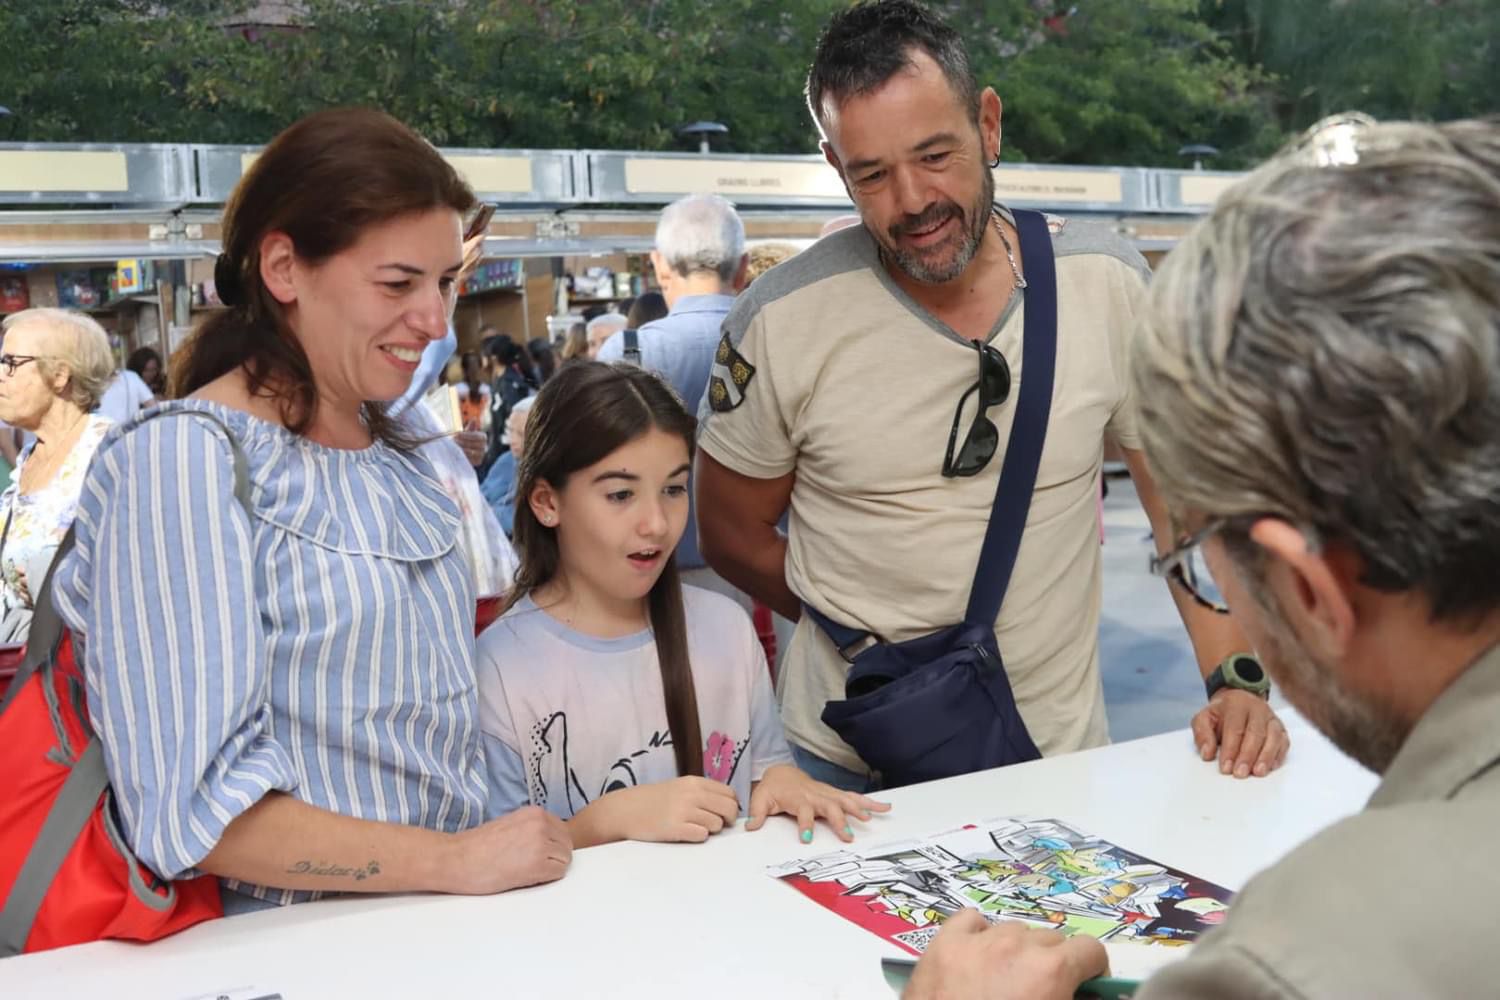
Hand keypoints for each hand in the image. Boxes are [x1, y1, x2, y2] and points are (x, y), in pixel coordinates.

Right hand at [445, 805, 571, 893]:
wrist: (457, 858)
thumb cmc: (477, 847)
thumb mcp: (511, 825)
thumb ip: (533, 829)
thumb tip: (550, 842)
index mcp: (535, 813)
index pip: (562, 831)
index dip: (551, 846)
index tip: (536, 854)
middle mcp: (541, 823)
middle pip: (567, 845)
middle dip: (554, 857)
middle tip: (530, 865)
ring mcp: (541, 843)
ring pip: (565, 860)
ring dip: (550, 868)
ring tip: (525, 871)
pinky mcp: (537, 863)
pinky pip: (558, 873)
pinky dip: (546, 879)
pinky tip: (525, 877)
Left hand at [454, 428, 486, 465]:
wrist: (463, 452)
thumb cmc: (464, 440)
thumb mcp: (466, 433)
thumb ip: (470, 427)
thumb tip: (474, 419)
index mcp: (483, 437)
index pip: (477, 436)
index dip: (467, 435)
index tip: (457, 434)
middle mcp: (485, 446)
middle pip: (475, 444)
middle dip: (463, 442)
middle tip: (454, 441)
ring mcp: (482, 455)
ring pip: (472, 453)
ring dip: (462, 449)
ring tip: (454, 447)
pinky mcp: (479, 462)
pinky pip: (471, 460)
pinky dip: (463, 457)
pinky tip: (456, 454)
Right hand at [604, 776, 742, 843]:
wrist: (626, 810)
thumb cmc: (654, 800)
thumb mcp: (680, 787)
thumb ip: (702, 793)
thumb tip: (729, 805)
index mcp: (694, 782)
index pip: (729, 793)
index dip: (731, 805)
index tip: (724, 814)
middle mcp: (691, 794)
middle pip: (729, 808)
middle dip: (728, 820)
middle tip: (718, 825)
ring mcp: (684, 811)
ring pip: (717, 824)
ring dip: (710, 829)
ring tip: (695, 827)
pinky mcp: (675, 828)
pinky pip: (702, 835)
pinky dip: (698, 837)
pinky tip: (687, 833)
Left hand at [746, 763, 890, 842]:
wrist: (782, 774)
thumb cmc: (772, 789)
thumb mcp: (761, 799)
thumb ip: (757, 813)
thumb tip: (750, 826)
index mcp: (798, 798)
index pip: (803, 811)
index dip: (805, 825)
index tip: (807, 839)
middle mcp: (816, 795)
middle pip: (830, 807)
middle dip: (839, 820)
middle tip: (847, 836)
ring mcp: (828, 794)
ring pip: (846, 800)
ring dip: (859, 809)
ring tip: (871, 819)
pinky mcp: (835, 795)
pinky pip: (854, 798)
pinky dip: (870, 803)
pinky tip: (885, 808)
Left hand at [906, 909, 1106, 999]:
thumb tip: (1090, 997)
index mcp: (1051, 970)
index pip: (1090, 949)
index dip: (1091, 970)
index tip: (1083, 987)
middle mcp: (1017, 945)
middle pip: (1051, 939)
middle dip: (1053, 963)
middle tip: (1040, 993)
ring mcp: (978, 940)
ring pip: (1013, 930)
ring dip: (1017, 951)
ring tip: (1004, 981)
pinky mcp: (944, 943)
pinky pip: (971, 921)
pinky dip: (979, 935)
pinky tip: (977, 959)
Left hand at [1191, 689, 1289, 777]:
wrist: (1239, 701)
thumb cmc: (1222, 714)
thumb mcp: (1204, 718)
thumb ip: (1202, 733)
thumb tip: (1207, 754)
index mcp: (1237, 704)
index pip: (1235, 728)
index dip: (1230, 749)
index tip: (1225, 767)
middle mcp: (1258, 709)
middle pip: (1256, 733)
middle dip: (1248, 756)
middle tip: (1240, 773)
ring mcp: (1271, 719)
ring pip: (1273, 738)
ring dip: (1266, 757)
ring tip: (1257, 772)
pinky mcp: (1281, 730)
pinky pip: (1283, 743)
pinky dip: (1278, 755)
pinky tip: (1270, 767)